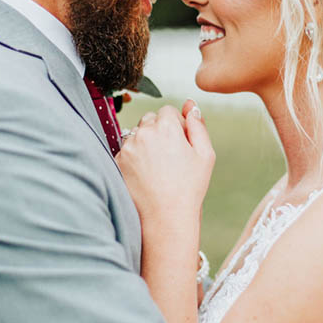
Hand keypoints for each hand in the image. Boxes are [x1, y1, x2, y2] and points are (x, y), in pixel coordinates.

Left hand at [116, 102, 214, 227]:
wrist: (165, 217)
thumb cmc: (189, 188)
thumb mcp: (205, 155)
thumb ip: (198, 125)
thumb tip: (190, 104)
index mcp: (166, 126)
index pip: (168, 111)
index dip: (177, 126)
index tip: (181, 145)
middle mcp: (143, 132)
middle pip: (150, 120)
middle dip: (159, 131)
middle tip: (169, 157)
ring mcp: (127, 147)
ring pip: (136, 135)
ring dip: (145, 144)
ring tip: (157, 169)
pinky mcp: (117, 161)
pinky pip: (126, 151)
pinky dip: (134, 158)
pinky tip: (145, 175)